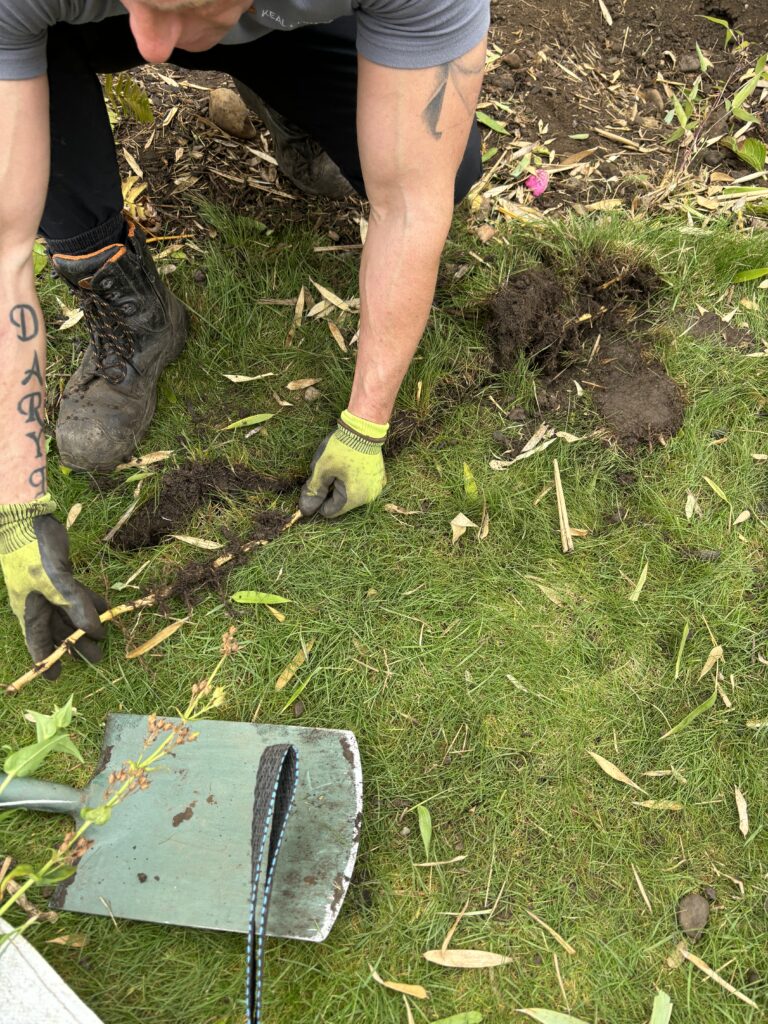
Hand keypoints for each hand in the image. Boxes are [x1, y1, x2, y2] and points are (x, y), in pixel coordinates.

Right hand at [0, 497, 107, 678]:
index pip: (38, 642)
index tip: (56, 677)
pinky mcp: (61, 575)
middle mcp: (38, 603)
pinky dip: (90, 602)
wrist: (27, 520)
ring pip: (70, 613)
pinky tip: (106, 611)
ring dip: (87, 625)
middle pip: (58, 630)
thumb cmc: (33, 554)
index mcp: (29, 610)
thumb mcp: (55, 583)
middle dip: (76, 645)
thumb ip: (75, 607)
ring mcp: (49, 589)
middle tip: (97, 659)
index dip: (47, 660)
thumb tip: (92, 631)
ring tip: (104, 638)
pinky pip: (77, 595)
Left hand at [299, 409, 387, 518]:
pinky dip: (353, 480)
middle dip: (330, 491)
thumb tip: (306, 510)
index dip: (319, 499)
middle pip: (341, 503)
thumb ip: (313, 491)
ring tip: (339, 467)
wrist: (364, 428)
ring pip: (351, 495)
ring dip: (341, 485)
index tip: (316, 483)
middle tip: (327, 471)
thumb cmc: (342, 448)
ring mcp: (376, 488)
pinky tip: (350, 466)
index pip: (329, 511)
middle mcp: (368, 498)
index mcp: (353, 498)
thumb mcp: (322, 469)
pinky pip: (362, 486)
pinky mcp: (380, 478)